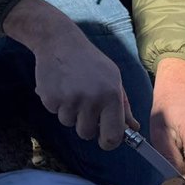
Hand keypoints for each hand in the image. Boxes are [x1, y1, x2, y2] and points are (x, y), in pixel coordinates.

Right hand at [3, 0, 135, 150]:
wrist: (60, 41)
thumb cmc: (90, 61)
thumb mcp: (113, 78)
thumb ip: (123, 105)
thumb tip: (133, 128)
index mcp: (111, 95)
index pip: (113, 136)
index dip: (108, 142)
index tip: (105, 140)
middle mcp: (91, 99)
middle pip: (86, 134)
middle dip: (85, 125)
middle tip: (84, 106)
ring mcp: (69, 99)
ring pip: (68, 123)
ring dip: (69, 112)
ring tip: (70, 89)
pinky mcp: (50, 98)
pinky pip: (54, 112)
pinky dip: (56, 103)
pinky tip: (59, 85)